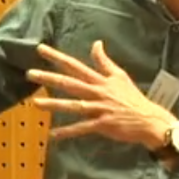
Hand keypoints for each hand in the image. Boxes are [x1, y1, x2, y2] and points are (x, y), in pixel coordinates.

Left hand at [26, 40, 176, 149]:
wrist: (148, 119)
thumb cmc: (132, 98)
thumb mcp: (119, 75)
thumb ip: (104, 61)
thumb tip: (96, 43)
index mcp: (100, 80)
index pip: (75, 66)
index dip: (57, 57)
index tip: (40, 49)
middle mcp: (97, 92)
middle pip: (70, 83)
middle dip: (49, 78)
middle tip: (30, 74)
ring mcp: (99, 109)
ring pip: (73, 106)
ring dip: (54, 105)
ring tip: (35, 104)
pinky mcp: (102, 125)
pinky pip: (81, 129)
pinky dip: (67, 132)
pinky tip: (52, 135)